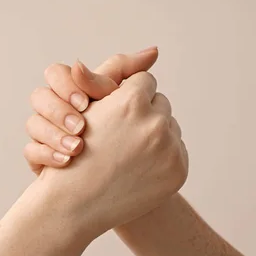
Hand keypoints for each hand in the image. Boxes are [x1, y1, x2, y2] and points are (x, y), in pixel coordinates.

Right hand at [27, 54, 187, 239]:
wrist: (77, 204)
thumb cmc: (76, 150)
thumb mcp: (89, 108)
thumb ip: (115, 74)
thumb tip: (155, 50)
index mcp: (132, 102)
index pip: (144, 82)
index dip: (128, 97)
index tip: (117, 113)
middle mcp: (156, 124)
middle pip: (160, 104)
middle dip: (144, 114)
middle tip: (123, 134)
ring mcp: (170, 149)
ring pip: (170, 127)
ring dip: (155, 134)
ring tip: (130, 152)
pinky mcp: (179, 170)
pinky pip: (177, 150)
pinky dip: (163, 156)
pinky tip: (140, 166)